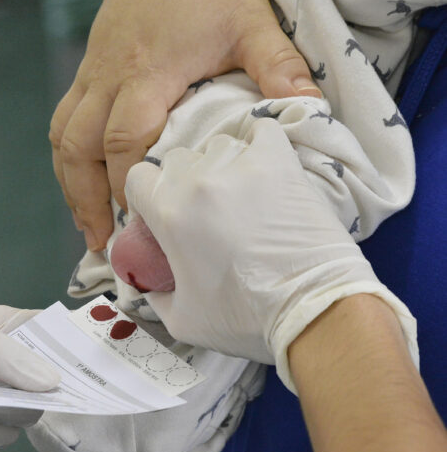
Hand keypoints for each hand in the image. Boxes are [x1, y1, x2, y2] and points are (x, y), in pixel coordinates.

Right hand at [50, 0, 320, 250]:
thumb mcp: (252, 21)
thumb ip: (277, 67)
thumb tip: (307, 111)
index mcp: (148, 73)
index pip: (125, 139)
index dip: (127, 184)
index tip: (141, 219)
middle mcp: (109, 78)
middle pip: (78, 146)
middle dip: (85, 198)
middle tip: (102, 240)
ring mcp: (92, 73)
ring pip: (62, 136)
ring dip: (69, 183)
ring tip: (86, 223)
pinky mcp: (88, 69)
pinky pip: (63, 120)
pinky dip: (68, 157)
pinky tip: (79, 180)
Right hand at [122, 119, 416, 388]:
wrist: (314, 311)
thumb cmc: (245, 319)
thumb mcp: (181, 320)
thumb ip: (154, 295)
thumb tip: (148, 282)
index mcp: (170, 213)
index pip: (138, 177)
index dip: (145, 196)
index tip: (159, 215)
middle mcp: (199, 181)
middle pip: (176, 160)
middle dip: (180, 183)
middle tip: (201, 212)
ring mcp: (242, 166)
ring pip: (216, 147)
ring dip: (219, 167)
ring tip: (237, 195)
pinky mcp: (281, 162)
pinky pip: (261, 131)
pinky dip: (258, 144)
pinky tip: (261, 166)